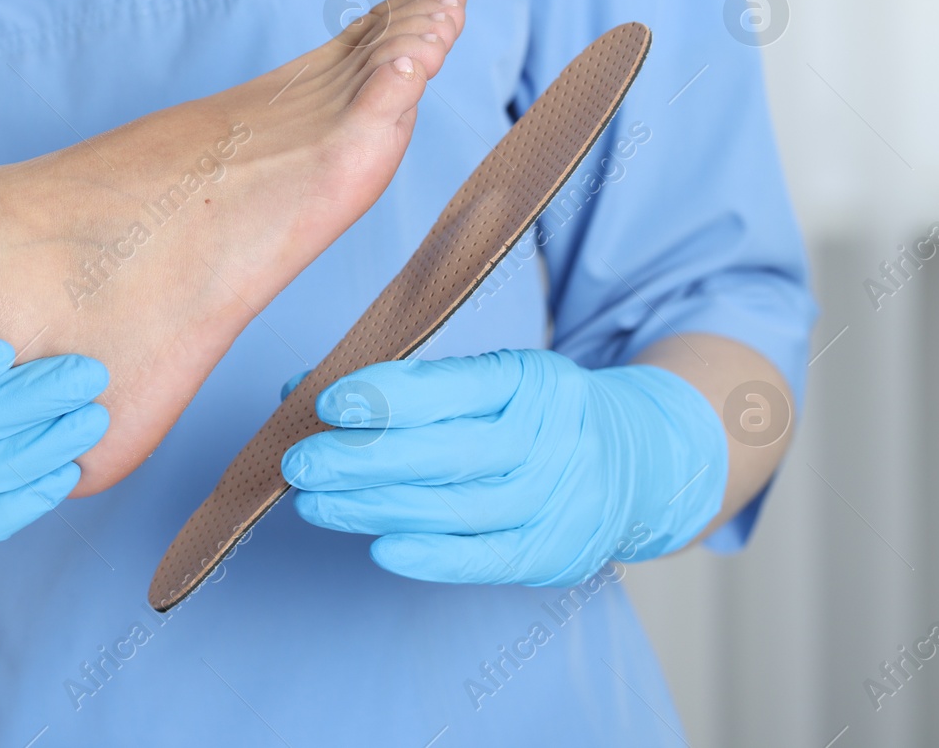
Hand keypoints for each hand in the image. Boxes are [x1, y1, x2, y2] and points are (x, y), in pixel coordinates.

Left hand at [280, 349, 726, 586]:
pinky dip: (430, 556)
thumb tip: (300, 391)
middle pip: (445, 452)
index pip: (450, 388)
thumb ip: (401, 386)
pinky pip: (485, 558)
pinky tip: (379, 547)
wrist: (639, 460)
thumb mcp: (487, 380)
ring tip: (314, 504)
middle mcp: (548, 437)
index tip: (326, 403)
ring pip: (455, 507)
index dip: (385, 397)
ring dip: (374, 509)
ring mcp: (556, 498)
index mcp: (527, 380)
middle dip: (361, 460)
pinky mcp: (554, 551)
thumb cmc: (534, 414)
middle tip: (300, 464)